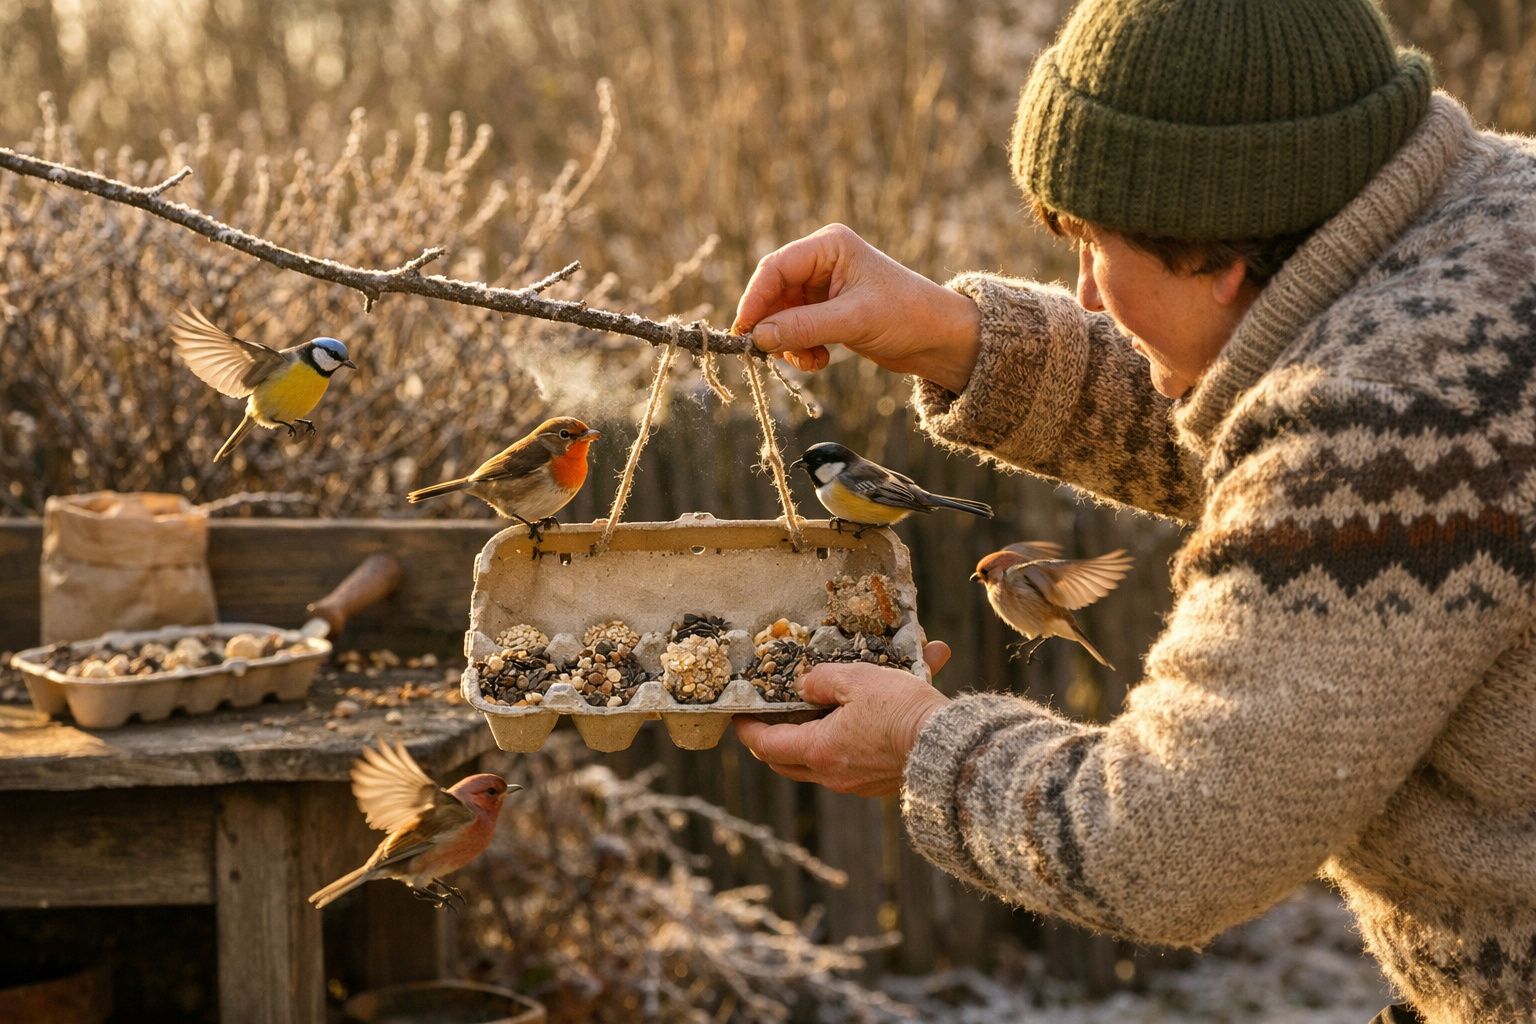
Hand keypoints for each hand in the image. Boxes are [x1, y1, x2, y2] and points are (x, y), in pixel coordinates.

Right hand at [732, 224, 981, 393]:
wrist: (938, 338)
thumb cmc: (906, 315)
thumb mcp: (853, 321)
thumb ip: (803, 327)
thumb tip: (758, 337)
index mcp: (829, 246)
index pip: (776, 268)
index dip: (755, 299)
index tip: (744, 332)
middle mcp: (822, 261)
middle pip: (774, 291)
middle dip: (773, 325)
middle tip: (769, 353)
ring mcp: (822, 286)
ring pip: (782, 314)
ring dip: (789, 341)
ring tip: (810, 361)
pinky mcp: (827, 310)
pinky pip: (796, 329)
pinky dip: (801, 348)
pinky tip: (820, 360)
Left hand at [733, 640, 952, 796]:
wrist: (949, 749)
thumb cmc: (901, 711)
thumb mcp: (857, 679)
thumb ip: (821, 681)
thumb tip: (803, 686)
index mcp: (818, 750)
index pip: (765, 745)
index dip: (746, 731)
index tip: (738, 717)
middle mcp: (832, 774)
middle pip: (786, 762)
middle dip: (771, 742)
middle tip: (768, 721)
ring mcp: (856, 784)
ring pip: (817, 764)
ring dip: (811, 740)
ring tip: (819, 712)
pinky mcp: (879, 784)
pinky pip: (849, 763)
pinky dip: (845, 742)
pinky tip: (864, 718)